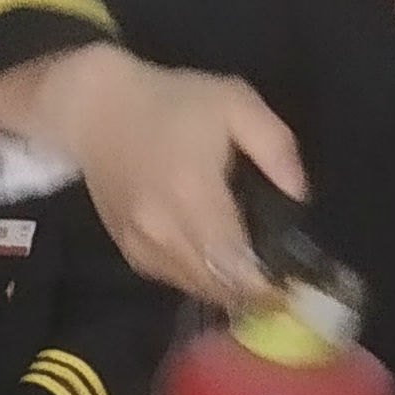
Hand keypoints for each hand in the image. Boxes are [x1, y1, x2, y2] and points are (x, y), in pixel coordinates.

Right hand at [0, 52, 306, 307]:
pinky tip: (216, 268)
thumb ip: (276, 146)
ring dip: (226, 290)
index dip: (267, 283)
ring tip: (255, 282)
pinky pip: (171, 278)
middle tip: (282, 288)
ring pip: (194, 287)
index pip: (237, 260)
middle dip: (253, 292)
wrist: (96, 110)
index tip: (294, 286)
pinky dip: (197, 279)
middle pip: (217, 283)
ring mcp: (141, 243)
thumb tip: (299, 194)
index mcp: (194, 192)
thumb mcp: (235, 102)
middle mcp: (164, 228)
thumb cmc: (172, 102)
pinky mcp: (128, 248)